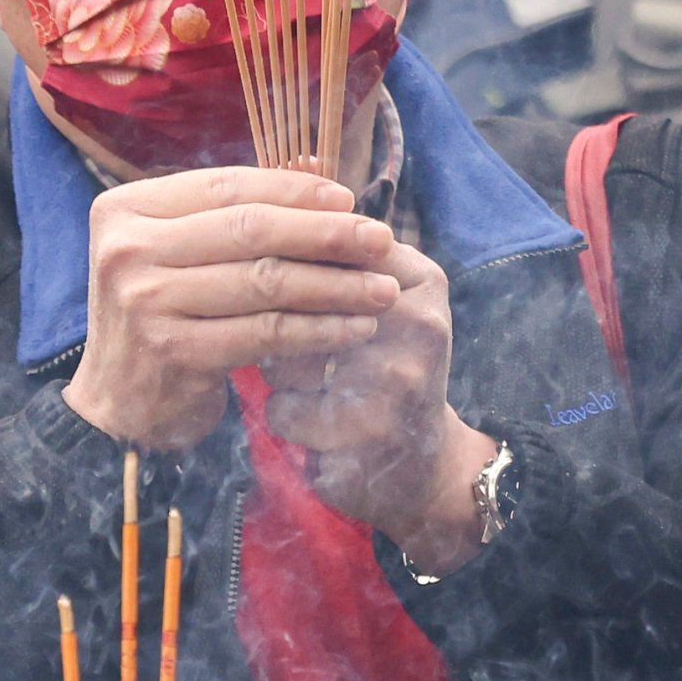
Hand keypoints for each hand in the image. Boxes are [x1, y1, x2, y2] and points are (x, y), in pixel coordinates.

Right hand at [66, 168, 399, 453]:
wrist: (120, 401)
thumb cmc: (162, 315)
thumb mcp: (179, 253)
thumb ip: (233, 211)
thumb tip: (317, 162)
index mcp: (124, 210)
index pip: (225, 186)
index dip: (294, 190)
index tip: (350, 199)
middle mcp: (125, 249)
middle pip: (249, 230)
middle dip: (326, 234)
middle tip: (381, 241)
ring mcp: (144, 300)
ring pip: (264, 281)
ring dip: (335, 285)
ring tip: (382, 289)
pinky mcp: (172, 350)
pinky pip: (265, 332)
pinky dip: (318, 329)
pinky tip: (354, 329)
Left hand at [255, 239, 493, 567]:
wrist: (425, 463)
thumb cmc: (382, 370)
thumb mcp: (378, 307)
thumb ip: (334, 263)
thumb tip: (256, 217)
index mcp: (418, 282)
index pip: (326, 250)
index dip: (278, 268)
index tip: (263, 284)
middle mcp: (418, 325)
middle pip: (297, 303)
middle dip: (276, 326)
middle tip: (285, 346)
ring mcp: (398, 381)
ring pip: (285, 359)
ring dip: (280, 376)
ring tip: (313, 387)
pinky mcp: (369, 433)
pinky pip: (283, 410)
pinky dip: (285, 419)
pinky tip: (316, 425)